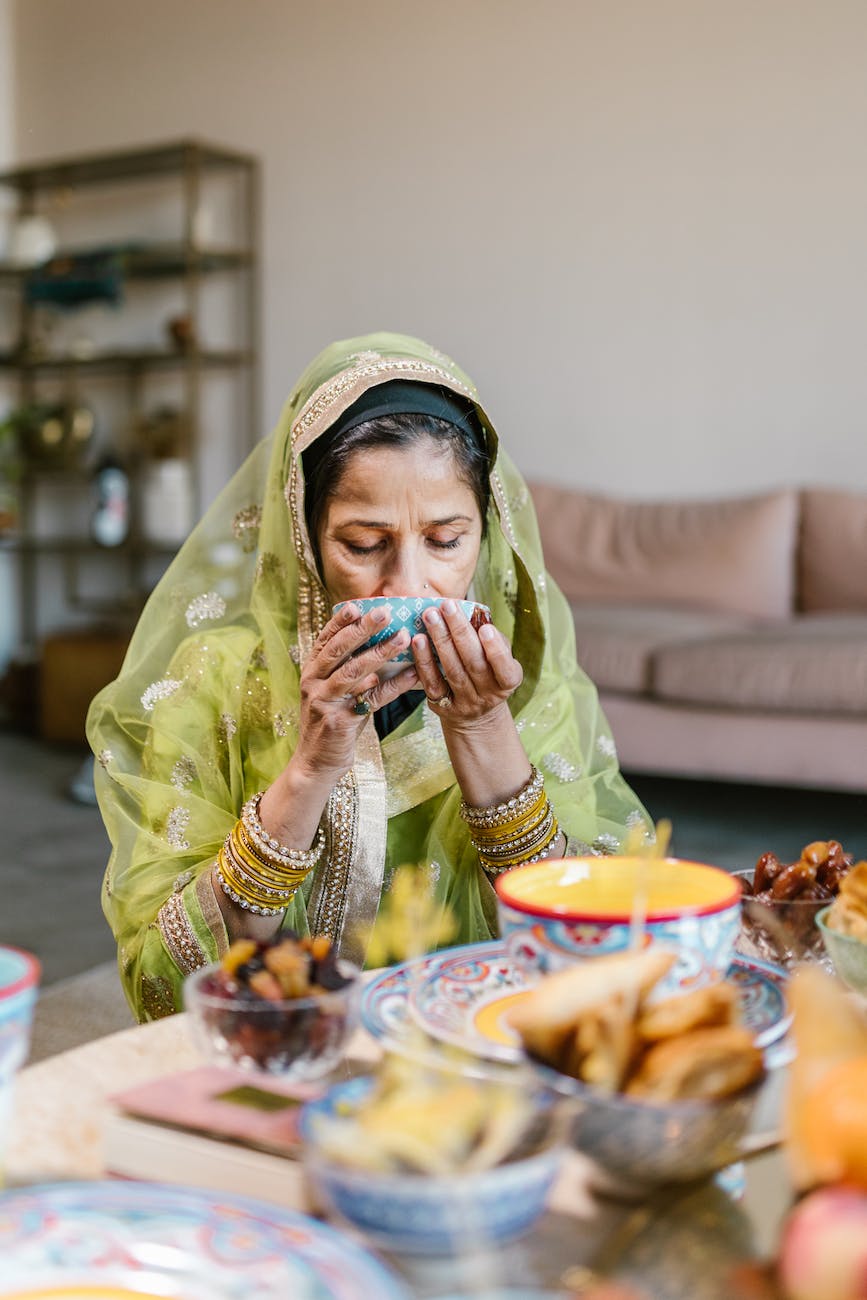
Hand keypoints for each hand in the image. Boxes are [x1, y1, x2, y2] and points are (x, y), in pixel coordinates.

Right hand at [292, 602, 418, 781]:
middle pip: (339, 650)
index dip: (340, 621)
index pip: (325, 639)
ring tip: (404, 638)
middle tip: (386, 612)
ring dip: (381, 653)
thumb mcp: (334, 691)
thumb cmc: (332, 721)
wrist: (317, 763)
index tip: (357, 605)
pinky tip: (411, 675)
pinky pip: (371, 699)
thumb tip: (381, 641)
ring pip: (354, 672)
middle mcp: (313, 683)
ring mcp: (323, 702)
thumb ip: (349, 668)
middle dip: (363, 629)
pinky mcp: (339, 722)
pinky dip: (393, 686)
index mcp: (311, 671)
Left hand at [412, 599, 521, 725]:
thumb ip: (492, 639)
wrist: (476, 714)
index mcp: (508, 681)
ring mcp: (465, 703)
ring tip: (431, 616)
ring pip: (452, 671)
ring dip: (440, 641)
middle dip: (459, 632)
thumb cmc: (489, 672)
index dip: (496, 650)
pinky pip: (432, 683)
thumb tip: (474, 614)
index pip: (504, 668)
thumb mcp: (499, 657)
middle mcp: (488, 695)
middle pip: (474, 664)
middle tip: (447, 606)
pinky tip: (418, 640)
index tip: (486, 628)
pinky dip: (424, 661)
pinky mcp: (443, 707)